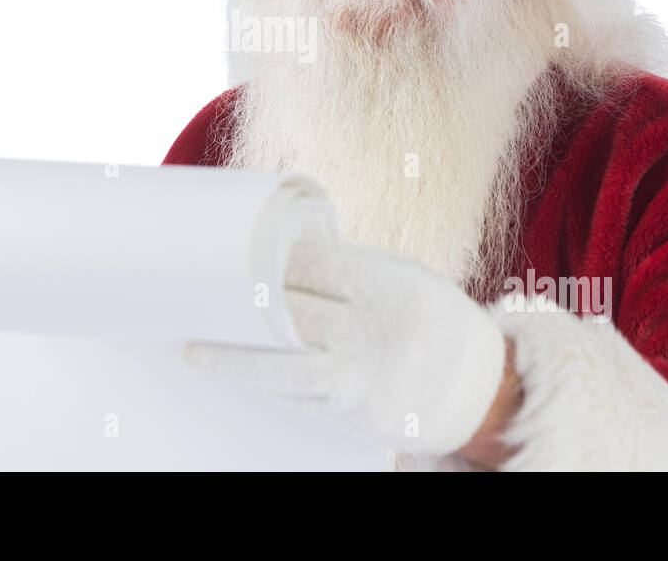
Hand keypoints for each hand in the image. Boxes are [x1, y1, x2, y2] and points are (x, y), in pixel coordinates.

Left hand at [182, 239, 507, 454]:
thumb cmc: (431, 320)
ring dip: (232, 358)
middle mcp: (372, 334)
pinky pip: (297, 397)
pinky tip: (232, 374)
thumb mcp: (405, 279)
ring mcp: (360, 379)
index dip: (270, 262)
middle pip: (292, 314)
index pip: (314, 268)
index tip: (232, 254)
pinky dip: (262, 384)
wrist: (478, 388)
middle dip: (243, 304)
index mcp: (388, 288)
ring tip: (190, 350)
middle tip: (195, 292)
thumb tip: (284, 253)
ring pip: (283, 367)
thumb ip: (351, 270)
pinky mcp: (351, 414)